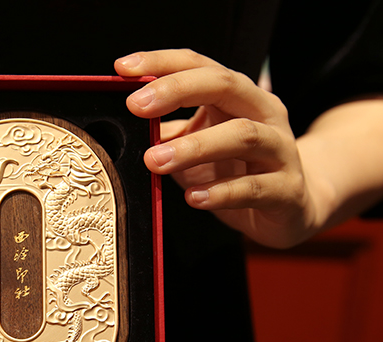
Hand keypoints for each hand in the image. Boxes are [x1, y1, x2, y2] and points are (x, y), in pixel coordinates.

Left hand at [115, 49, 327, 247]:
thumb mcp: (196, 148)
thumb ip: (166, 135)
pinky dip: (221, 193)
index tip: (124, 69)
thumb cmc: (237, 172)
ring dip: (194, 146)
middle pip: (224, 86)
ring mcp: (279, 150)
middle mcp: (263, 114)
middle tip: (137, 106)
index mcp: (237, 98)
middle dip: (177, 90)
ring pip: (243, 135)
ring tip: (156, 161)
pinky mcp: (286, 190)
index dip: (162, 63)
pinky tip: (194, 198)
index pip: (199, 66)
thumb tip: (121, 129)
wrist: (291, 207)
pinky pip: (255, 187)